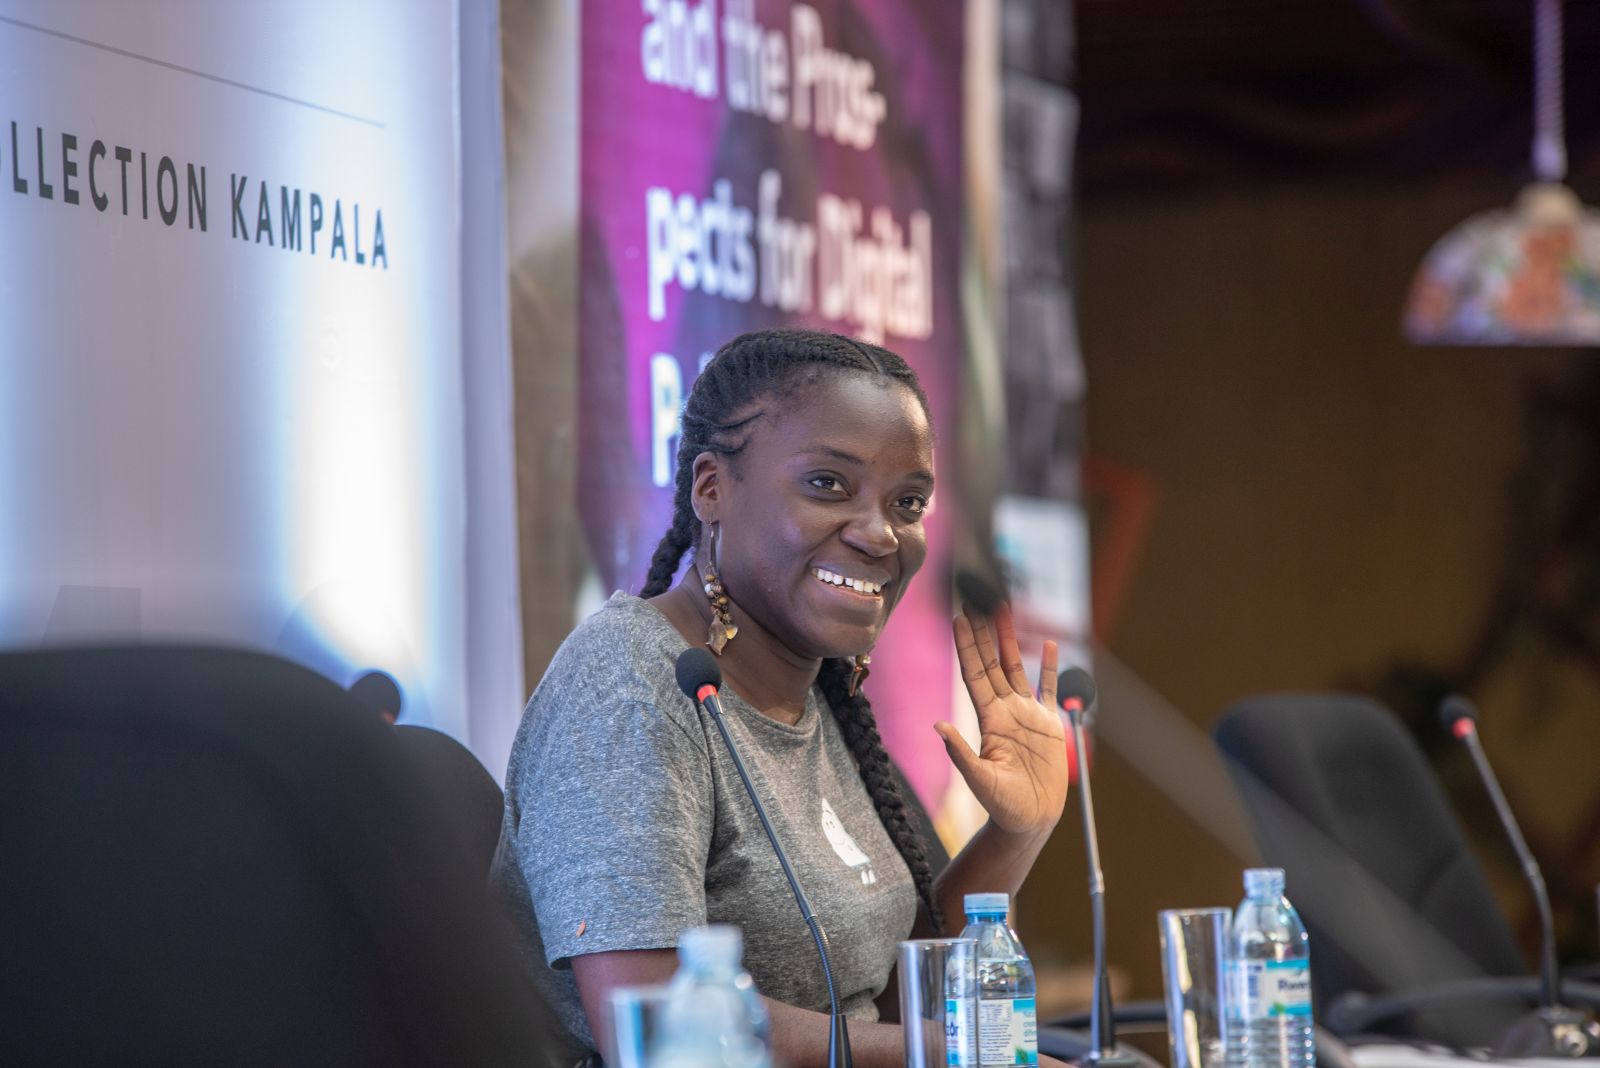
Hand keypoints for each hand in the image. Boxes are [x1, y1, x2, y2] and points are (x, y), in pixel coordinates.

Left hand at [937, 602, 1069, 836]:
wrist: (1029, 821)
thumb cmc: (1002, 806)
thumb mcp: (979, 781)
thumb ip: (962, 753)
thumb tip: (938, 726)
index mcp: (989, 720)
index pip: (975, 675)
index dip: (968, 646)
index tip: (959, 619)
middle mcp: (1005, 711)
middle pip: (992, 662)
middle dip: (984, 632)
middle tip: (975, 599)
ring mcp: (1027, 715)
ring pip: (1017, 668)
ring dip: (1010, 639)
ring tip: (1004, 610)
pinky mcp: (1048, 725)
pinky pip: (1049, 690)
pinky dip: (1049, 667)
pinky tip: (1049, 645)